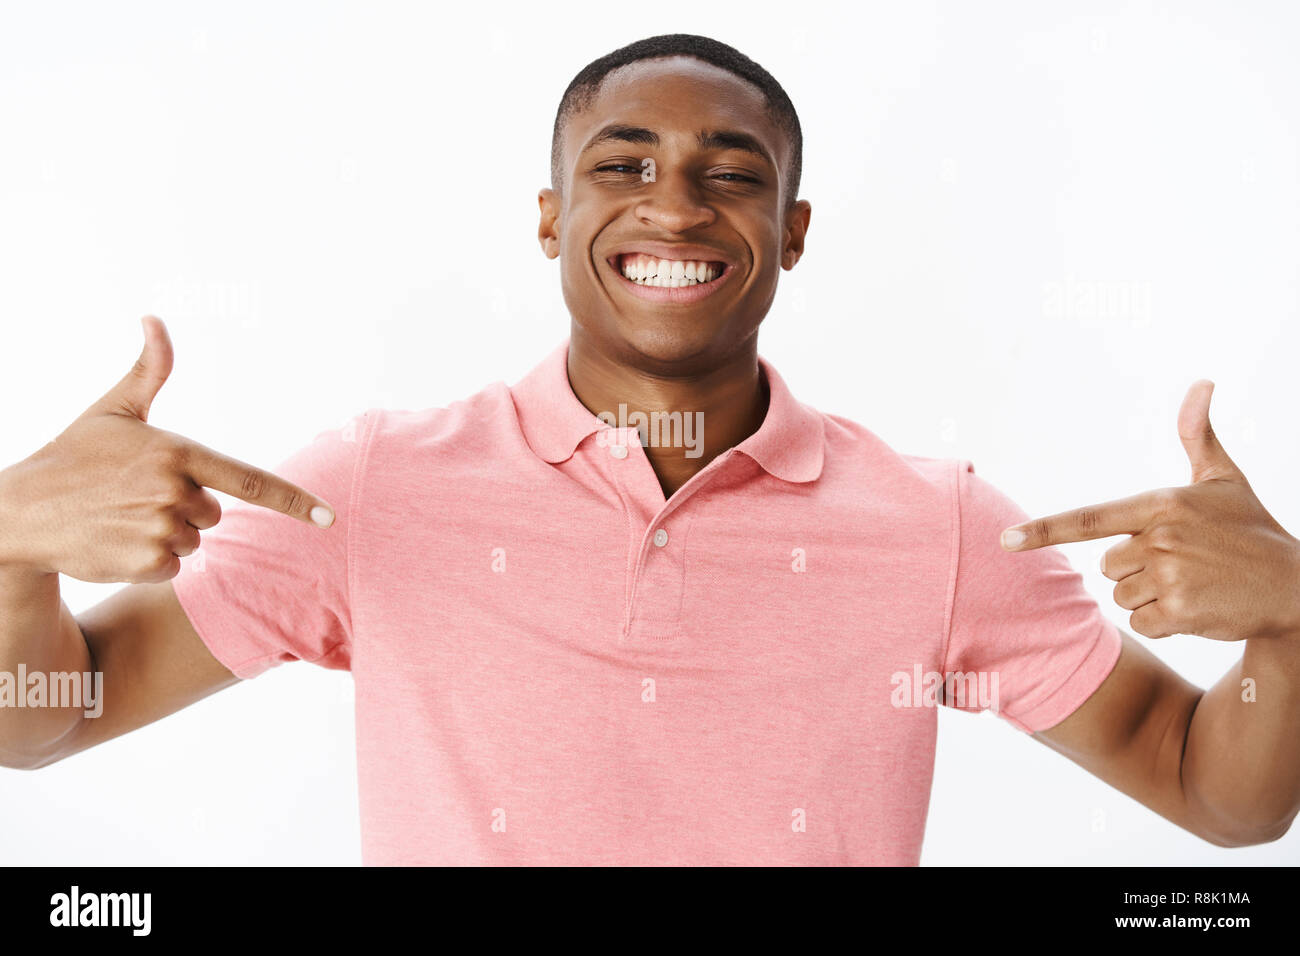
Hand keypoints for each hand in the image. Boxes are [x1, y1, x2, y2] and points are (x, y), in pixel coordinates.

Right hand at [0, 315, 334, 583]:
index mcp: (177, 453)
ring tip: (121, 517)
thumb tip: (154, 318)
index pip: (249, 480)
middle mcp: (173, 492)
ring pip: (194, 541)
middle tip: (136, 495)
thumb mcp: (114, 410)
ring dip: (166, 534)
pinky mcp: (145, 563)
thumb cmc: (74, 456)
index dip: (294, 501)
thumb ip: (149, 370)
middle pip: (214, 514)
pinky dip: (150, 560)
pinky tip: (116, 541)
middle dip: (185, 507)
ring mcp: (160, 530)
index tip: (331, 517)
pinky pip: (174, 567)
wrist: (21, 511)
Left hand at [999, 380, 1299, 640]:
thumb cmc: (1249, 530)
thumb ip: (1198, 434)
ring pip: (1121, 595)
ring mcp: (1170, 576)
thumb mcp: (1223, 480)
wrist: (1294, 588)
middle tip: (1183, 563)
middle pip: (1106, 566)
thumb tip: (1201, 382)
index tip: (1006, 541)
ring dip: (1149, 596)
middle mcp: (1160, 538)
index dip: (1043, 531)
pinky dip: (1163, 622)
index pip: (1088, 519)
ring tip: (1193, 583)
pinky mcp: (1180, 612)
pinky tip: (1196, 607)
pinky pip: (1140, 622)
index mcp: (1161, 504)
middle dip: (1136, 569)